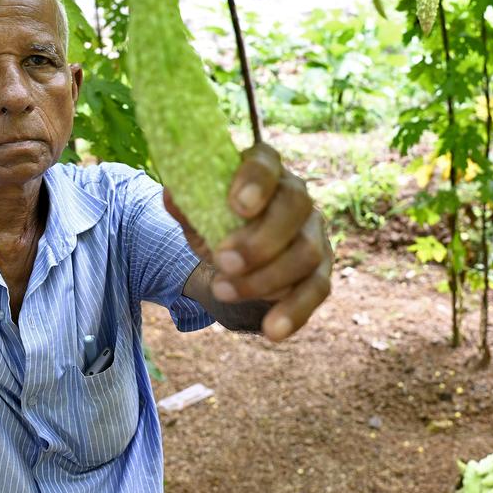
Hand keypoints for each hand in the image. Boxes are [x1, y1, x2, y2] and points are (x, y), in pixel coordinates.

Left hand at [164, 143, 331, 341]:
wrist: (231, 260)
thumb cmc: (215, 224)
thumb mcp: (196, 215)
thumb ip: (185, 205)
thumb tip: (172, 195)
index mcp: (264, 168)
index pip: (266, 162)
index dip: (256, 181)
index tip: (236, 206)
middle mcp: (296, 195)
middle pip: (295, 206)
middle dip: (260, 238)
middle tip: (223, 260)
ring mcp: (314, 232)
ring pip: (307, 251)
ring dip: (266, 276)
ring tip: (223, 291)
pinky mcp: (320, 269)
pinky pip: (317, 290)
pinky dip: (294, 312)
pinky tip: (271, 330)